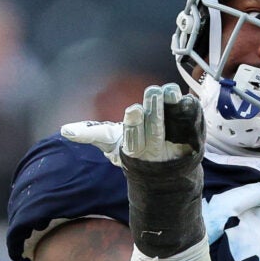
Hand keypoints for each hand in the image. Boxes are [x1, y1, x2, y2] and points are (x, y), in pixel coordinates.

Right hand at [63, 84, 203, 170]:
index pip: (133, 138)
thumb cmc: (134, 148)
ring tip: (171, 91)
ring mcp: (174, 146)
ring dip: (172, 108)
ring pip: (173, 127)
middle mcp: (154, 150)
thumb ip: (91, 133)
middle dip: (154, 111)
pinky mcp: (192, 141)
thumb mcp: (111, 142)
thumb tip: (65, 131)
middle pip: (154, 130)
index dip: (134, 125)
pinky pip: (193, 126)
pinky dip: (191, 112)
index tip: (134, 110)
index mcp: (134, 150)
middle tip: (154, 91)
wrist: (167, 169)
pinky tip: (189, 100)